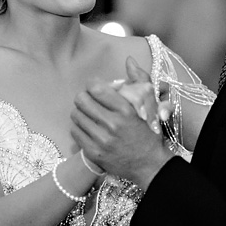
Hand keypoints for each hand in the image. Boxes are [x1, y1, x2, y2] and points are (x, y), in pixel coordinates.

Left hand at [70, 57, 173, 189]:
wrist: (150, 165)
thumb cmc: (149, 132)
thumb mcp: (150, 104)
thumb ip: (139, 79)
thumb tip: (129, 60)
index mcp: (125, 110)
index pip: (95, 88)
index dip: (93, 84)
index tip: (96, 88)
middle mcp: (112, 125)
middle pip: (81, 100)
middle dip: (84, 97)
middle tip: (90, 100)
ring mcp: (101, 140)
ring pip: (76, 116)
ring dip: (80, 112)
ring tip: (89, 114)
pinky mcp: (94, 153)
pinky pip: (75, 132)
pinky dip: (79, 127)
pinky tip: (88, 127)